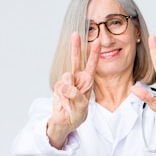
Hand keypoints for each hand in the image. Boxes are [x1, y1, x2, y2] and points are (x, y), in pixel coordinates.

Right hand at [48, 33, 99, 147]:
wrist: (66, 121)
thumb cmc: (78, 113)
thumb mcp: (82, 106)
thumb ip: (75, 95)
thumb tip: (65, 85)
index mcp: (88, 81)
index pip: (92, 65)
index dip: (94, 53)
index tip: (97, 41)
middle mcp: (77, 78)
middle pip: (76, 59)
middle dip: (76, 47)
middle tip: (75, 34)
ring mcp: (67, 82)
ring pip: (67, 77)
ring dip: (69, 91)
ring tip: (71, 102)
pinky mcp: (58, 87)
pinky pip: (60, 88)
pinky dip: (63, 98)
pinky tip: (66, 105)